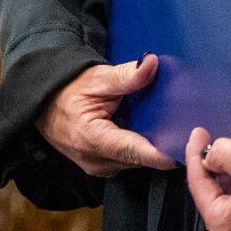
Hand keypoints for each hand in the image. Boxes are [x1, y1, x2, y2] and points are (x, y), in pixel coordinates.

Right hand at [39, 55, 177, 176]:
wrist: (42, 104)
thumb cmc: (68, 90)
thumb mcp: (98, 78)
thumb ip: (127, 75)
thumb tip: (151, 63)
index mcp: (95, 140)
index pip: (139, 152)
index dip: (165, 151)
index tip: (187, 145)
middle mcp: (97, 161)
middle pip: (142, 158)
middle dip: (162, 143)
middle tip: (185, 125)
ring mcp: (99, 167)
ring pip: (137, 160)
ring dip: (150, 145)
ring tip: (167, 123)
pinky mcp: (101, 167)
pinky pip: (128, 160)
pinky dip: (138, 146)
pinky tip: (145, 128)